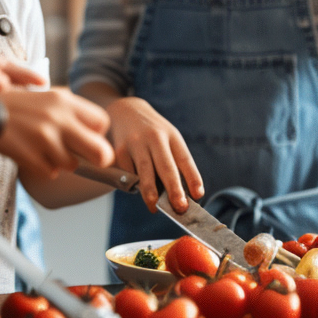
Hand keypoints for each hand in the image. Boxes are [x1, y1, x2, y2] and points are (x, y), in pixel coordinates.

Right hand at [0, 88, 113, 179]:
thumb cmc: (15, 105)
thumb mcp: (46, 97)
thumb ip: (70, 112)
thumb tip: (95, 136)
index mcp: (65, 100)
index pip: (102, 122)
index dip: (98, 134)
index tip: (89, 138)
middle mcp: (59, 118)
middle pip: (100, 152)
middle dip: (97, 159)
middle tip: (87, 158)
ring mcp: (45, 138)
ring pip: (72, 165)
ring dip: (60, 162)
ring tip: (43, 149)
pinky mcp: (30, 155)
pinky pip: (51, 173)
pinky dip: (42, 168)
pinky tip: (30, 153)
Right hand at [106, 97, 202, 212]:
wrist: (126, 111)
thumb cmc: (153, 132)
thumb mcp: (168, 138)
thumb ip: (175, 162)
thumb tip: (182, 194)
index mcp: (172, 136)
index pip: (185, 159)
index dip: (192, 178)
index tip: (198, 195)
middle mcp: (155, 137)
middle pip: (166, 166)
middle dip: (174, 188)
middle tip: (180, 207)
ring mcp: (136, 143)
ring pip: (145, 171)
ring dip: (150, 191)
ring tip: (155, 207)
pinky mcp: (120, 150)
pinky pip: (129, 172)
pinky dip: (134, 185)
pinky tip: (138, 191)